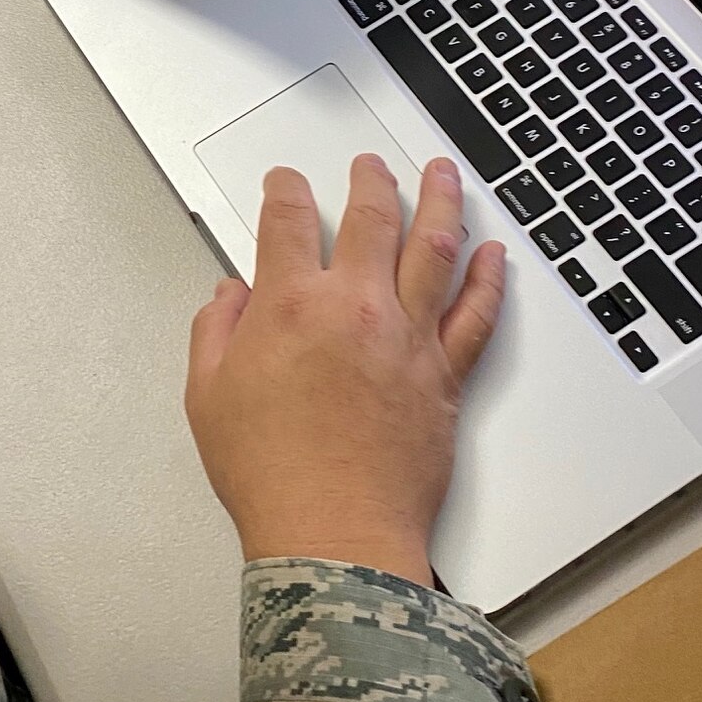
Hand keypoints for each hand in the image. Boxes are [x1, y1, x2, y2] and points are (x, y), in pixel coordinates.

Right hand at [185, 155, 505, 586]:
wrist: (335, 535)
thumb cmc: (272, 475)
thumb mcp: (208, 397)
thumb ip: (216, 333)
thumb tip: (230, 296)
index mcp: (291, 305)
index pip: (289, 220)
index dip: (286, 190)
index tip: (286, 183)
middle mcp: (356, 308)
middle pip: (372, 217)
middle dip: (369, 180)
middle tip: (370, 166)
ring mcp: (407, 337)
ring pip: (435, 248)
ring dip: (441, 201)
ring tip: (444, 173)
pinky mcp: (443, 375)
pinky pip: (475, 314)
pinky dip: (488, 279)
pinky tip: (493, 255)